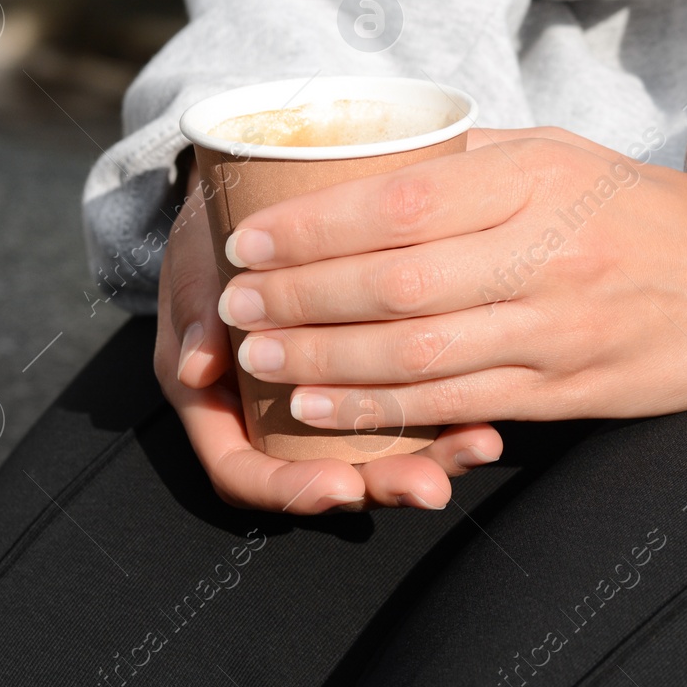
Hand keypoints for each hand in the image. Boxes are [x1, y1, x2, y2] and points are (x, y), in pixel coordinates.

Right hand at [154, 167, 503, 514]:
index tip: (338, 485)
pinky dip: (454, 416)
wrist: (257, 198)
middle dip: (382, 485)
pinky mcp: (382, 376)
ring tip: (479, 447)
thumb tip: (196, 368)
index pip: (245, 472)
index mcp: (222, 405)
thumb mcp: (197, 264)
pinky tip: (490, 419)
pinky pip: (417, 411)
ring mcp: (335, 403)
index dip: (290, 488)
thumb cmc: (218, 236)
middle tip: (429, 487)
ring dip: (432, 458)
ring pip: (380, 454)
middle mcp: (280, 418)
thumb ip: (196, 312)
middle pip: (329, 478)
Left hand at [215, 127, 686, 433]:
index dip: (315, 229)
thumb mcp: (560, 154)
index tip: (251, 241)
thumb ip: (468, 160)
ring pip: (420, 358)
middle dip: (301, 301)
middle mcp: (547, 256)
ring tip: (259, 359)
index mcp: (538, 181)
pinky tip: (323, 409)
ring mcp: (558, 330)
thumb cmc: (634, 206)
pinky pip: (459, 406)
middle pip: (398, 286)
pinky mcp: (567, 390)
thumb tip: (364, 159)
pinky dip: (383, 412)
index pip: (403, 205)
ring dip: (325, 365)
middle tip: (235, 304)